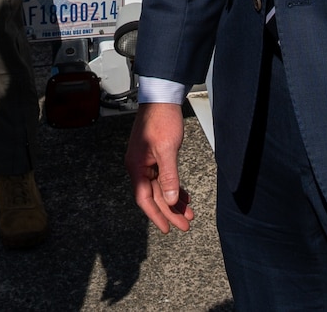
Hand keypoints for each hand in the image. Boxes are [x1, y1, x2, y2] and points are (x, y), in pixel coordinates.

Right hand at [126, 101, 193, 232]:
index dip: (157, 215)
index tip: (168, 228)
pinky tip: (184, 196)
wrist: (161, 98)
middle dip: (170, 211)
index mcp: (137, 167)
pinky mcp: (155, 156)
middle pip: (155, 196)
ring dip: (174, 201)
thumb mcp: (167, 150)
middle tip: (185, 224)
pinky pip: (163, 178)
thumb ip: (169, 177)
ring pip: (161, 188)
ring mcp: (146, 162)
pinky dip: (174, 188)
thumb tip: (169, 200)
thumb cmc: (161, 120)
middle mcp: (139, 167)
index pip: (145, 199)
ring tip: (189, 213)